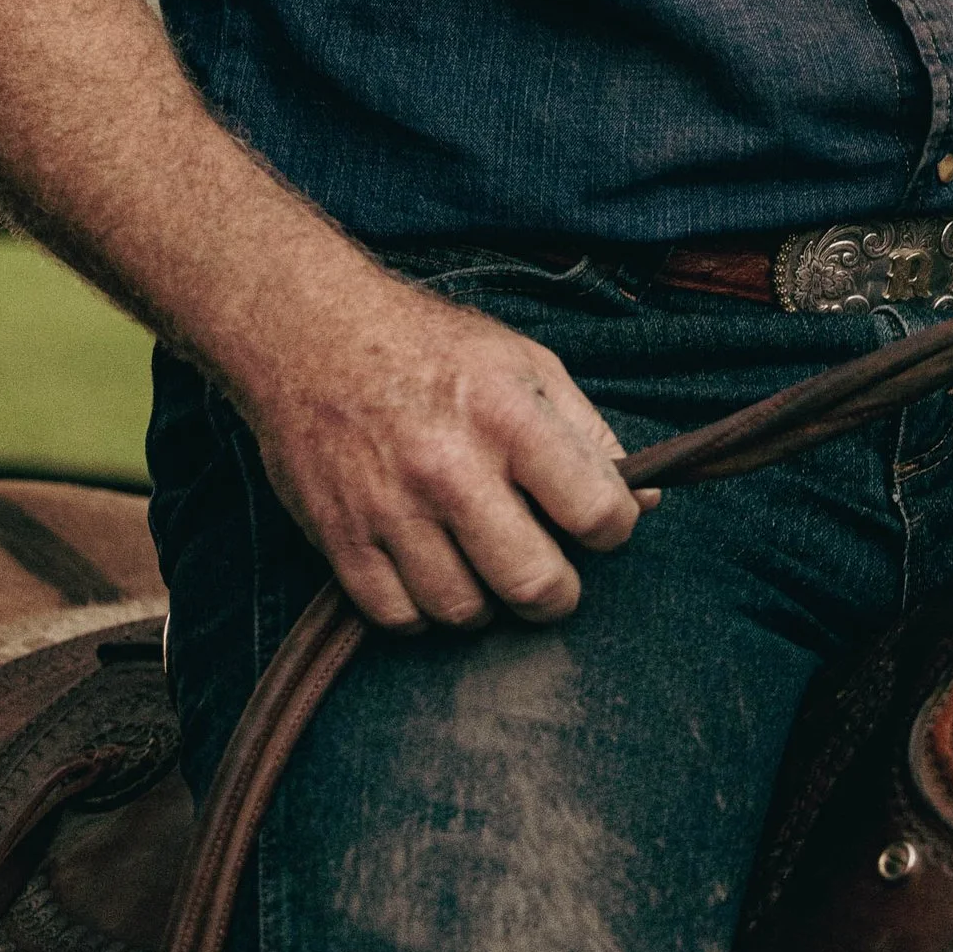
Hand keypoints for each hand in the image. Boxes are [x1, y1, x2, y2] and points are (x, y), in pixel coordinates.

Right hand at [229, 271, 651, 631]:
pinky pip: (397, 618)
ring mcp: (390, 508)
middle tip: (549, 574)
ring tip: (482, 565)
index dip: (613, 528)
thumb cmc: (429, 348)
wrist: (309, 332)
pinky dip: (421, 611)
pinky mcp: (340, 538)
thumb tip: (644, 501)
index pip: (596, 512)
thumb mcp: (525, 363)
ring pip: (464, 612)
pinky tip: (429, 571)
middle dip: (556, 592)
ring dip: (485, 602)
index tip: (598, 524)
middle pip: (534, 584)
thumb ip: (588, 434)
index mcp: (509, 417)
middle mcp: (450, 468)